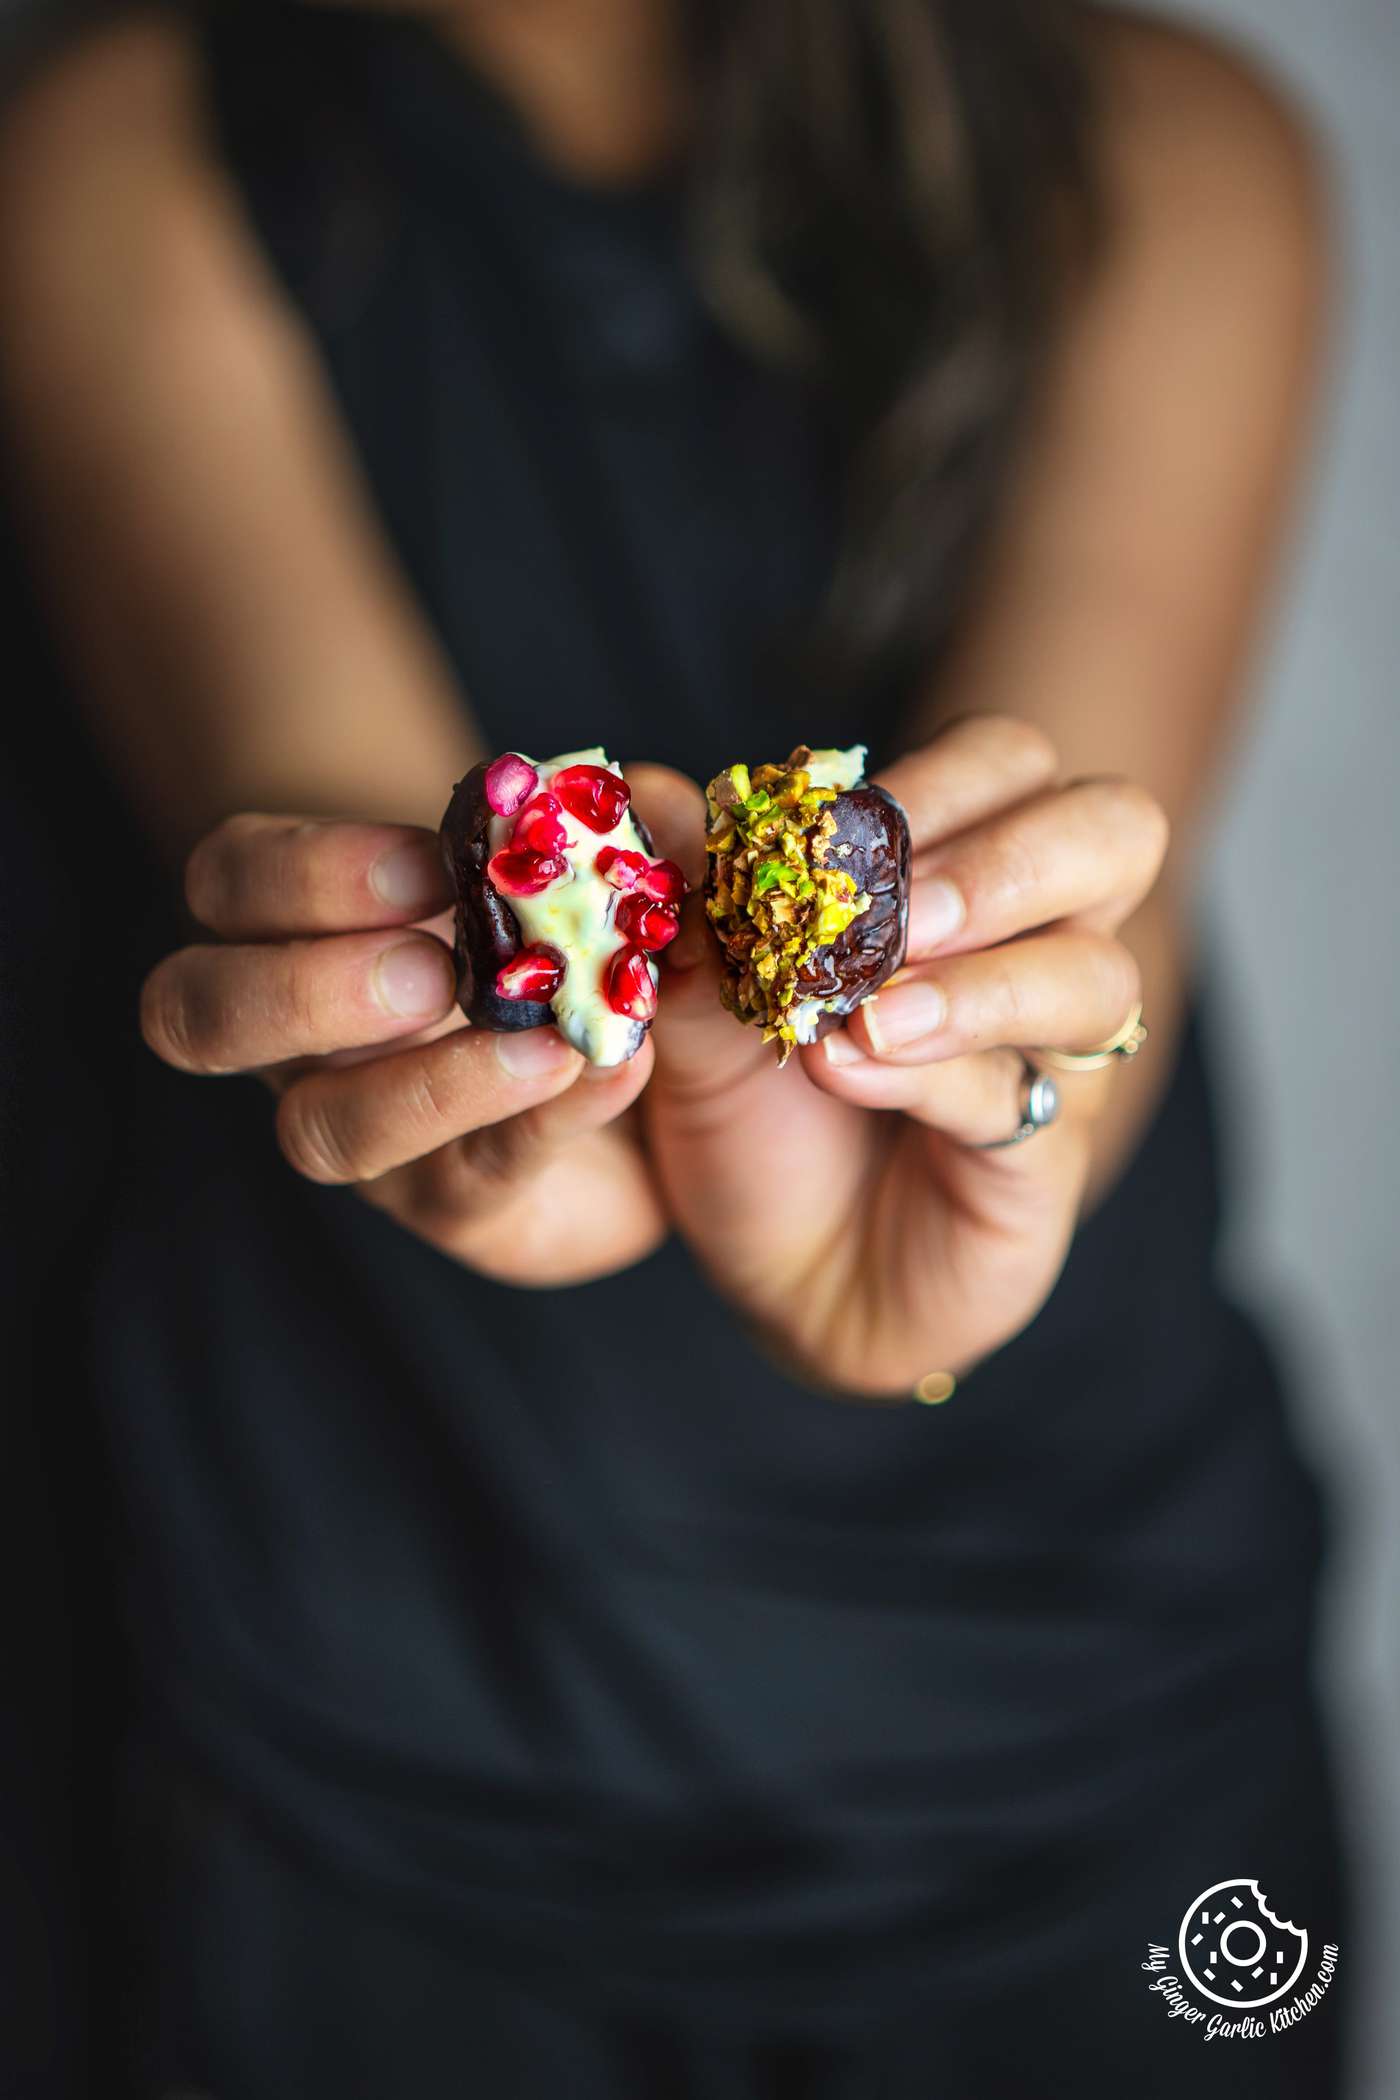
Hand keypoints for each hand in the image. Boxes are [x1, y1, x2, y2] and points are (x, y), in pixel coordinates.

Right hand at [139, 812, 665, 1283]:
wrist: (649, 1084)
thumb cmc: (572, 936)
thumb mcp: (575, 866)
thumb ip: (580, 829)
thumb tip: (625, 797)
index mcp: (294, 925)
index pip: (229, 882)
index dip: (309, 870)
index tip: (431, 858)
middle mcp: (297, 1037)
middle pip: (199, 1013)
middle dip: (304, 988)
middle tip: (430, 971)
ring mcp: (366, 1129)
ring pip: (317, 1130)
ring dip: (422, 1087)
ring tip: (540, 1046)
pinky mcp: (454, 1207)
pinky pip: (470, 1181)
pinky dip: (546, 1121)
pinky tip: (613, 1070)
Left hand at [636, 719, 1168, 1396]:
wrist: (775, 1278)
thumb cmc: (757, 1124)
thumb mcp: (694, 1007)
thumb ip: (693, 910)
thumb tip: (661, 794)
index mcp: (962, 872)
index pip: (1008, 764)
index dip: (938, 778)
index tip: (831, 825)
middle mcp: (1035, 946)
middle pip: (1111, 833)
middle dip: (1004, 858)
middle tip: (903, 906)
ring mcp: (1055, 1056)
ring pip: (1098, 974)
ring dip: (977, 980)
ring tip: (868, 1013)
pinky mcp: (1044, 1160)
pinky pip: (1023, 1096)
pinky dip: (935, 1074)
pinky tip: (849, 1070)